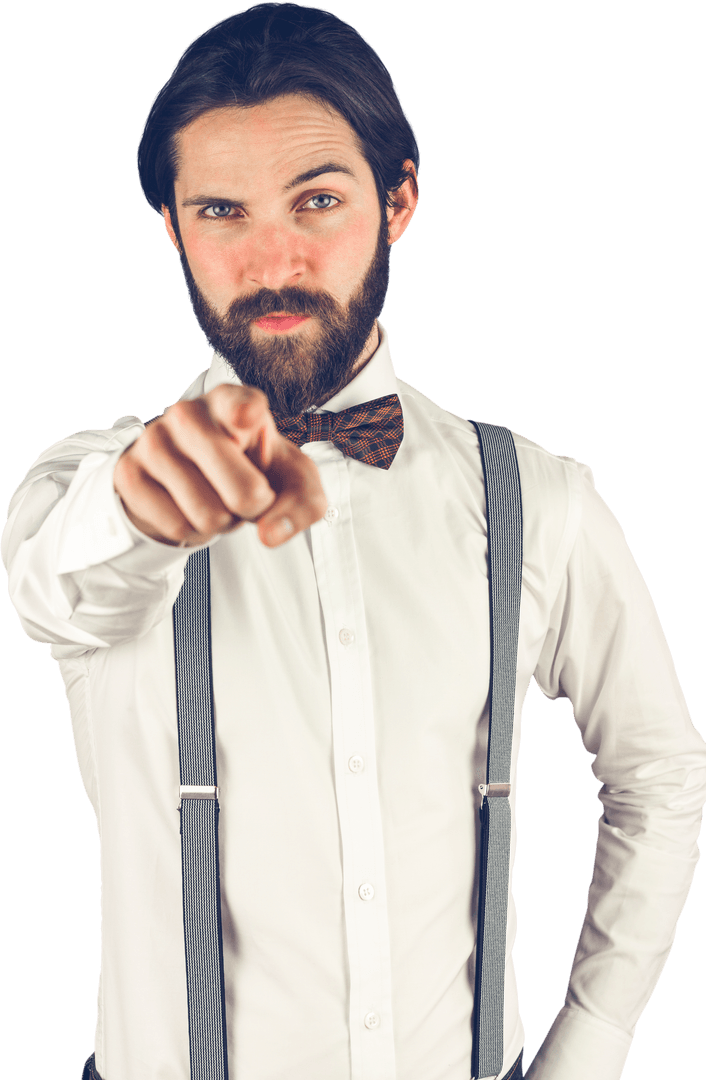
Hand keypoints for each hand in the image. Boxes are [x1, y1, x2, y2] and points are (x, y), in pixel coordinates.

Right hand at [113, 384, 326, 546]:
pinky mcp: (129, 473)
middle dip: (254, 509)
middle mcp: (189, 413)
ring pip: (209, 515)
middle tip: (247, 495)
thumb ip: (303, 505)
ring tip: (216, 497)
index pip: (239, 405)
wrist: (200, 474)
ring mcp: (153, 441)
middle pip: (243, 492)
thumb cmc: (254, 468)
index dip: (246, 414)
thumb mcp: (293, 481)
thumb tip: (270, 535)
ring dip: (221, 522)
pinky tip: (189, 506)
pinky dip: (192, 530)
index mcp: (232, 402)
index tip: (248, 419)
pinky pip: (177, 526)